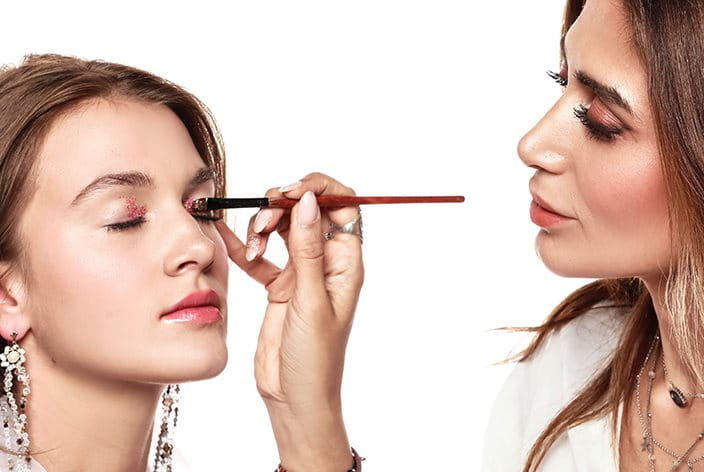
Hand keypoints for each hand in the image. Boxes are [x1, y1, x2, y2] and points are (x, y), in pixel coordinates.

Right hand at [215, 172, 363, 470]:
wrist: (295, 399)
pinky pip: (260, 256)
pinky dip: (245, 246)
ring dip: (263, 227)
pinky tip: (230, 238)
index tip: (290, 192)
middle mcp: (325, 263)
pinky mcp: (279, 287)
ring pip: (282, 230)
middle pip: (307, 212)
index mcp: (345, 263)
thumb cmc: (316, 360)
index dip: (319, 189)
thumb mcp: (311, 301)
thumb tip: (308, 202)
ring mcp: (301, 273)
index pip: (342, 206)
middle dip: (282, 206)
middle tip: (263, 217)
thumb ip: (307, 250)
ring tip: (251, 242)